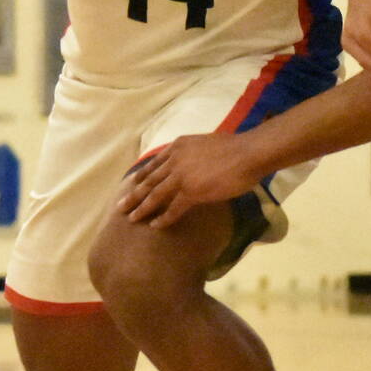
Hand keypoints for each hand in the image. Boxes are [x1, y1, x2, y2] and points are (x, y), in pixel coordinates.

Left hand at [116, 135, 258, 229]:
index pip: (154, 163)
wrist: (249, 153)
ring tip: (131, 219)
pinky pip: (173, 208)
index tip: (131, 184)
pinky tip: (154, 226)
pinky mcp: (191, 191)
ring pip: (155, 195)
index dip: (141, 176)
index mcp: (179, 146)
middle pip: (148, 179)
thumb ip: (194, 153)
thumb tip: (195, 162)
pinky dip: (162, 218)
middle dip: (133, 194)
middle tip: (121, 205)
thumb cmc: (236, 147)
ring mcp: (181, 176)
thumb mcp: (206, 144)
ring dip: (141, 208)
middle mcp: (175, 159)